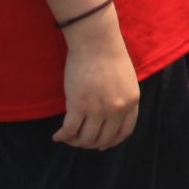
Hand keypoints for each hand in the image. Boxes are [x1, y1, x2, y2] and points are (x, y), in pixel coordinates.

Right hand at [55, 9, 138, 149]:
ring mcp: (98, 108)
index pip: (124, 132)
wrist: (97, 42)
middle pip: (103, 139)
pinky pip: (69, 131)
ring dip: (75, 142)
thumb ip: (123, 99)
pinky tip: (57, 136)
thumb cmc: (110, 57)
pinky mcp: (78, 105)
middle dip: (90, 144)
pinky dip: (62, 136)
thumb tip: (111, 118)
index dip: (111, 142)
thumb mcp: (127, 81)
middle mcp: (117, 108)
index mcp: (132, 101)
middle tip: (79, 140)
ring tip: (68, 137)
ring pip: (85, 138)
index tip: (101, 145)